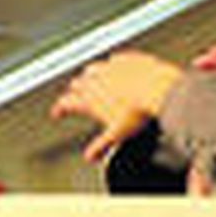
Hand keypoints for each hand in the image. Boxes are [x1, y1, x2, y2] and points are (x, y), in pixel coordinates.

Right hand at [50, 51, 182, 161]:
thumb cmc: (137, 112)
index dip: (59, 108)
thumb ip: (100, 146)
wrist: (157, 88)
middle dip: (74, 90)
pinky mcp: (125, 59)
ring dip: (89, 75)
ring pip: (92, 69)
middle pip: (77, 84)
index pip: (65, 103)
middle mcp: (95, 81)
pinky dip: (112, 65)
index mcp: (88, 100)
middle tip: (75, 95)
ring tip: (91, 78)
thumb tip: (89, 157)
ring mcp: (110, 68)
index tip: (57, 113)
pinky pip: (114, 60)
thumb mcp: (117, 134)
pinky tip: (115, 66)